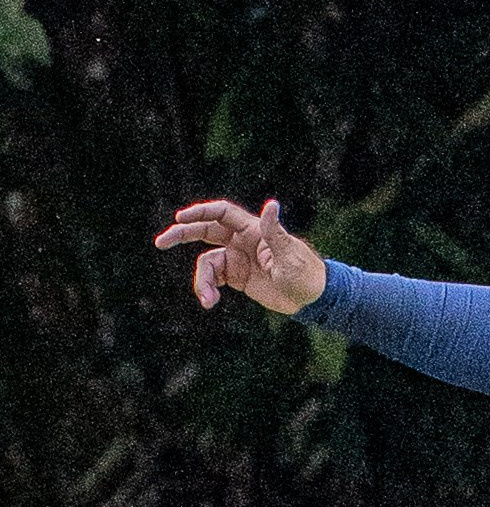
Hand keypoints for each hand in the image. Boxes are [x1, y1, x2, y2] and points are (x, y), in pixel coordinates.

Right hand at [154, 196, 325, 314]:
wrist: (312, 299)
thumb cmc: (306, 273)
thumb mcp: (289, 254)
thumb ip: (274, 232)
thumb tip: (272, 204)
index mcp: (253, 230)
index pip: (221, 214)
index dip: (200, 212)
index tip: (180, 218)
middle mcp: (241, 241)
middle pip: (205, 231)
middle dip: (182, 234)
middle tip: (160, 242)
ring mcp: (237, 259)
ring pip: (206, 263)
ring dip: (201, 281)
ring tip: (207, 300)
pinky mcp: (236, 277)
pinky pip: (212, 279)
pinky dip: (207, 290)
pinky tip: (209, 302)